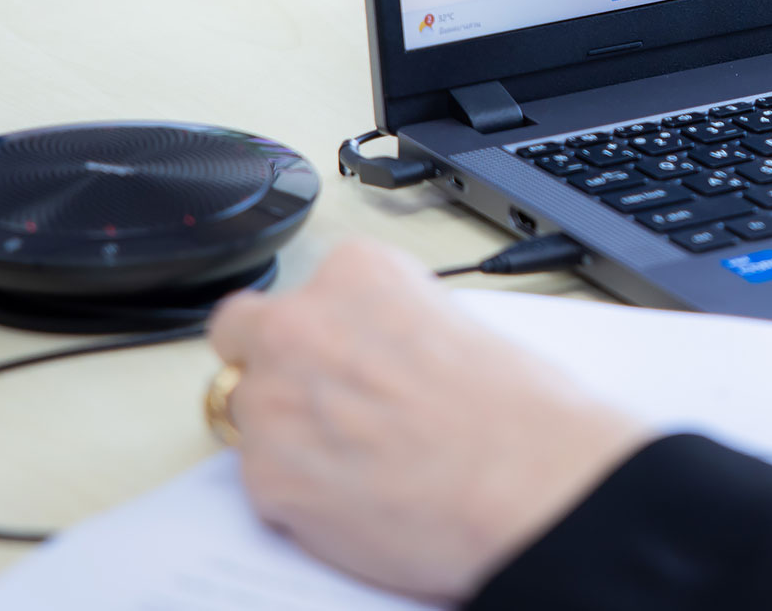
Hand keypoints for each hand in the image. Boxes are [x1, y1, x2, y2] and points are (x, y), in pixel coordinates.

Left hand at [209, 240, 654, 601]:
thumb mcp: (465, 323)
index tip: (351, 350)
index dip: (331, 325)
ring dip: (286, 431)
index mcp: (358, 273)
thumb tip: (388, 354)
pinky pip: (263, 482)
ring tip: (355, 462)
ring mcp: (274, 402)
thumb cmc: (520, 412)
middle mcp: (302, 325)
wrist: (528, 483)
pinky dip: (299, 492)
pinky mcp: (266, 478)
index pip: (309, 285)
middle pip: (242, 331)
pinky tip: (355, 498)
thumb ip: (400, 326)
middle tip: (323, 397)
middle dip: (272, 360)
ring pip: (246, 413)